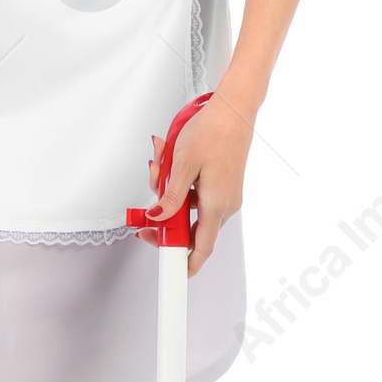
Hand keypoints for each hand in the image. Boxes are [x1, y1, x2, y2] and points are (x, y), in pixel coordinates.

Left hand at [145, 92, 254, 274]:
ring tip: (160, 166)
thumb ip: (170, 197)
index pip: (201, 248)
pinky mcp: (222, 185)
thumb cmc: (213, 131)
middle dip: (164, 217)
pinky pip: (196, 196)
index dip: (185, 265)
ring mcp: (225, 195)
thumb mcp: (182, 165)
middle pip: (189, 229)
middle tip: (147, 207)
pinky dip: (180, 185)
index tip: (172, 272)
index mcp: (216, 205)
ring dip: (169, 194)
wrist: (234, 109)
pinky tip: (171, 165)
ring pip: (189, 209)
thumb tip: (157, 219)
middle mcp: (224, 205)